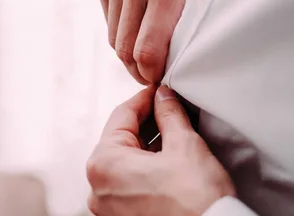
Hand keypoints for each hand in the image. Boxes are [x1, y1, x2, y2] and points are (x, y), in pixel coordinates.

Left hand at [86, 85, 235, 215]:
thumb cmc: (196, 199)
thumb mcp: (184, 145)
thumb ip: (169, 114)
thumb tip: (163, 97)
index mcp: (104, 164)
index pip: (122, 115)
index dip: (145, 98)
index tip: (160, 89)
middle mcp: (97, 187)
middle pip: (122, 139)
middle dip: (148, 122)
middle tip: (171, 108)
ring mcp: (108, 207)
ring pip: (127, 161)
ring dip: (149, 145)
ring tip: (175, 131)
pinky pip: (130, 182)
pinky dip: (147, 167)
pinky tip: (169, 158)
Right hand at [97, 0, 207, 84]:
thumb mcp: (203, 3)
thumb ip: (186, 37)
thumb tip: (169, 77)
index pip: (147, 50)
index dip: (151, 74)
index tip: (160, 80)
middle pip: (125, 49)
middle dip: (138, 70)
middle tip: (152, 76)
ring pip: (114, 40)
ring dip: (128, 55)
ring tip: (146, 57)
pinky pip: (108, 25)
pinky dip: (121, 34)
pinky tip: (138, 30)